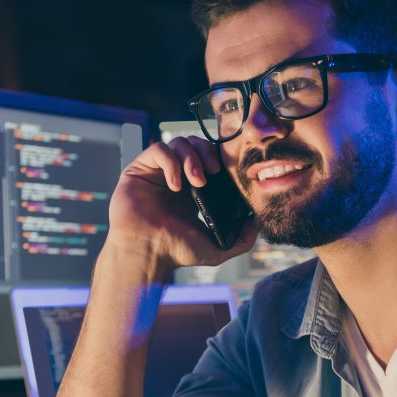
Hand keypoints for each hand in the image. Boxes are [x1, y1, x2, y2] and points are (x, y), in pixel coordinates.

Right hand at [105, 135, 257, 275]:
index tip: (225, 172)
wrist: (149, 253)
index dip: (217, 157)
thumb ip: (242, 239)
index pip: (207, 157)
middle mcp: (174, 175)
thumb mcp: (218, 248)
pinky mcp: (139, 169)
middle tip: (213, 171)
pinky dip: (170, 162)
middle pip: (194, 144)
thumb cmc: (176, 252)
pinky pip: (158, 149)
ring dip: (191, 158)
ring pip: (177, 143)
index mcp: (191, 188)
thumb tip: (256, 222)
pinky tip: (175, 184)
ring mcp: (155, 171)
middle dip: (207, 153)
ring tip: (196, 180)